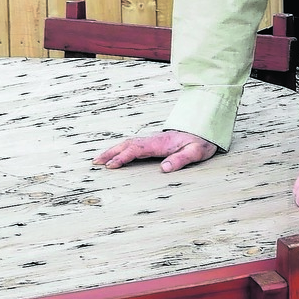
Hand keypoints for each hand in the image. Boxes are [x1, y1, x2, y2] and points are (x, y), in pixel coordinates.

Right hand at [94, 130, 219, 172]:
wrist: (203, 129)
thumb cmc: (200, 142)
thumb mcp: (195, 152)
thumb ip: (181, 159)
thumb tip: (164, 169)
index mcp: (159, 143)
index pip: (136, 149)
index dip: (123, 157)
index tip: (111, 165)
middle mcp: (152, 140)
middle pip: (126, 144)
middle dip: (110, 153)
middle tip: (95, 162)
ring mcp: (151, 140)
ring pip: (127, 144)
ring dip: (112, 150)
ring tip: (99, 159)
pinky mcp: (152, 143)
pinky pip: (132, 145)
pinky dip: (120, 149)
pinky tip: (115, 155)